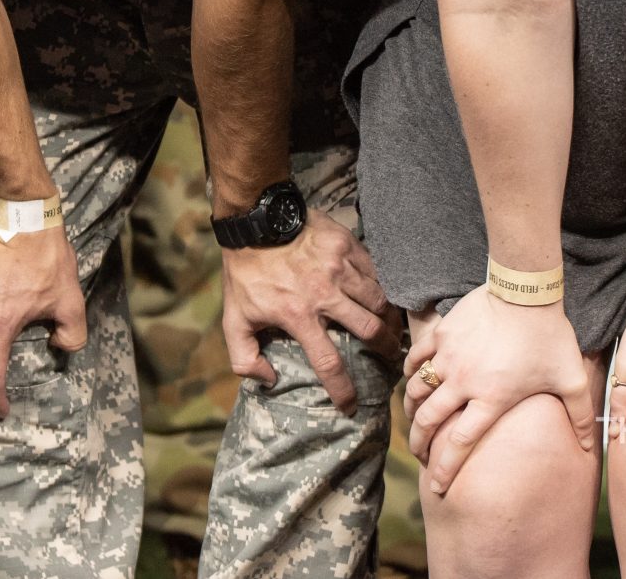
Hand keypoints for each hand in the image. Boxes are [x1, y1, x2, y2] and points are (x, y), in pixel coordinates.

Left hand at [219, 208, 396, 411]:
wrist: (255, 219)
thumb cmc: (245, 271)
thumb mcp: (233, 318)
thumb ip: (244, 357)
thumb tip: (268, 379)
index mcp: (298, 314)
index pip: (328, 362)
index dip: (342, 389)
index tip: (351, 405)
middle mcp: (324, 293)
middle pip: (369, 329)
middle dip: (385, 349)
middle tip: (390, 358)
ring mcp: (339, 267)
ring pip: (378, 300)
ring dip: (388, 319)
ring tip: (392, 329)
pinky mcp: (347, 245)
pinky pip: (375, 272)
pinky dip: (383, 288)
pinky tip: (383, 297)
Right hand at [405, 287, 593, 493]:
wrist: (526, 291)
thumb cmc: (550, 337)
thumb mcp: (571, 379)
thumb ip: (582, 417)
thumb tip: (591, 449)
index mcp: (491, 399)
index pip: (460, 443)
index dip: (444, 468)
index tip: (436, 486)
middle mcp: (464, 382)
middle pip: (429, 420)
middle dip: (419, 443)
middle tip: (418, 454)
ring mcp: (449, 356)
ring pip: (417, 390)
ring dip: (412, 409)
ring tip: (414, 420)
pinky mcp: (442, 334)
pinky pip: (415, 359)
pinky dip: (410, 373)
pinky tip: (412, 379)